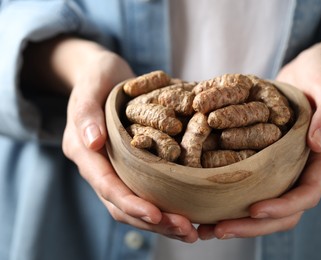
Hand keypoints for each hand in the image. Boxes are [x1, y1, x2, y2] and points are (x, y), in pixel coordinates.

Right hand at [58, 39, 196, 242]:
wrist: (103, 76)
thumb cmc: (98, 77)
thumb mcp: (91, 85)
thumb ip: (86, 113)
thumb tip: (92, 142)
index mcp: (85, 152)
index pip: (107, 185)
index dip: (131, 203)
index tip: (157, 214)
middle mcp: (100, 167)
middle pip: (123, 205)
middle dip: (154, 221)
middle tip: (186, 230)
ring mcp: (116, 169)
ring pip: (136, 205)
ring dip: (162, 222)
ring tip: (192, 231)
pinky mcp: (131, 167)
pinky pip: (147, 192)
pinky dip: (166, 206)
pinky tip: (188, 213)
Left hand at [198, 40, 320, 238]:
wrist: (309, 73)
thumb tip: (318, 144)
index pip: (307, 194)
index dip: (283, 207)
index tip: (254, 209)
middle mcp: (304, 169)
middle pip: (283, 211)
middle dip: (253, 225)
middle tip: (219, 230)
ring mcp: (285, 167)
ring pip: (266, 203)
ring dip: (239, 219)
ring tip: (208, 227)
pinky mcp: (268, 160)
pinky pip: (252, 184)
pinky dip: (232, 196)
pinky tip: (207, 200)